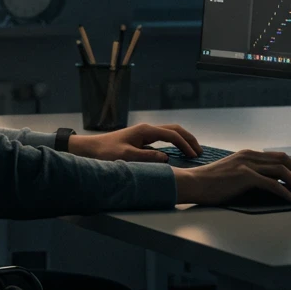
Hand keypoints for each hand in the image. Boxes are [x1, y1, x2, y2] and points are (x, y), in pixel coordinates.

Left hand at [69, 122, 200, 163]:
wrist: (90, 149)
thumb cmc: (106, 153)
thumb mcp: (126, 157)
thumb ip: (146, 158)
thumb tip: (166, 159)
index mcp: (145, 131)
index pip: (172, 135)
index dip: (185, 145)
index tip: (194, 156)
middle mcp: (147, 129)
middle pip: (175, 130)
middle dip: (189, 139)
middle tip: (200, 152)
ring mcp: (145, 133)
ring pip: (170, 132)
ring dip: (183, 140)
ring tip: (193, 151)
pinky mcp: (142, 139)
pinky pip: (164, 138)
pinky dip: (175, 143)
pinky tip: (177, 152)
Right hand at [172, 148, 290, 205]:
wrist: (193, 184)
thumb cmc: (210, 184)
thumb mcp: (233, 174)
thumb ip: (250, 175)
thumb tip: (270, 186)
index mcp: (247, 155)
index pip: (278, 157)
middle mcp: (249, 156)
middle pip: (284, 160)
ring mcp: (247, 165)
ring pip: (280, 170)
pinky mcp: (244, 176)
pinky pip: (271, 184)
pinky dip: (284, 191)